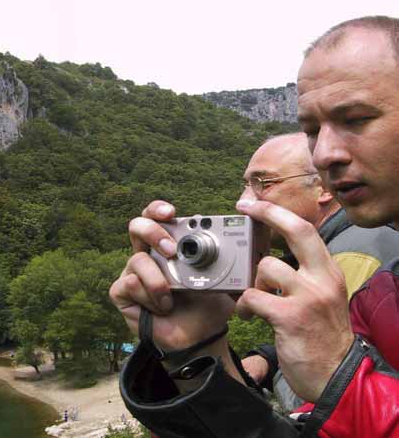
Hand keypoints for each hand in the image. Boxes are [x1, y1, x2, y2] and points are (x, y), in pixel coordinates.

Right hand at [109, 201, 236, 354]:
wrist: (199, 337)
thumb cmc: (208, 306)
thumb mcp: (223, 278)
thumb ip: (225, 257)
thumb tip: (242, 237)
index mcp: (169, 246)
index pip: (156, 217)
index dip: (158, 210)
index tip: (171, 212)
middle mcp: (148, 255)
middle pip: (136, 227)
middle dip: (153, 232)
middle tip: (171, 250)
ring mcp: (132, 273)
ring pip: (137, 261)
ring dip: (159, 282)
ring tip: (171, 299)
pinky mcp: (121, 293)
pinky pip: (131, 284)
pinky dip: (151, 298)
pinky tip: (160, 309)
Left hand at [234, 199, 353, 403]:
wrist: (335, 375)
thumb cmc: (322, 337)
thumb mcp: (320, 299)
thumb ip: (302, 278)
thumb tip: (268, 259)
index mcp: (329, 273)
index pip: (307, 231)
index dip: (278, 213)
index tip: (255, 203)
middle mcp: (323, 279)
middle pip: (297, 231)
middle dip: (267, 213)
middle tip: (243, 207)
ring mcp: (308, 296)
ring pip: (265, 267)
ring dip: (251, 284)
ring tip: (254, 303)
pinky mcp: (290, 316)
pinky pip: (252, 297)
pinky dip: (244, 307)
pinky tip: (250, 316)